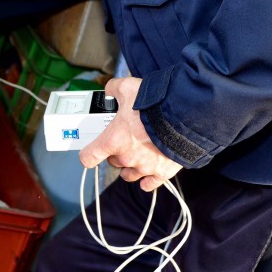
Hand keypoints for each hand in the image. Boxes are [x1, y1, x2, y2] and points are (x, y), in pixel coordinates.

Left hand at [79, 76, 182, 190]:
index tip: (90, 150)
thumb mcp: (128, 87)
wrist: (184, 117)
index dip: (87, 154)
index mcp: (113, 140)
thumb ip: (114, 89)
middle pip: (112, 162)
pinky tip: (149, 170)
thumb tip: (110, 90)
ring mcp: (144, 168)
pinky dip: (147, 179)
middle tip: (124, 138)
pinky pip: (149, 184)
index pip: (88, 157)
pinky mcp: (162, 173)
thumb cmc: (154, 104)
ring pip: (128, 175)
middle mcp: (126, 157)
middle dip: (115, 152)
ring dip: (129, 166)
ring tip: (136, 153)